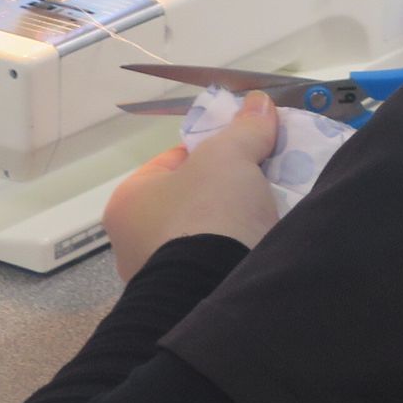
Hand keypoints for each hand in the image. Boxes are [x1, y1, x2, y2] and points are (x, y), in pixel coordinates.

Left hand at [104, 91, 282, 280]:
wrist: (215, 291)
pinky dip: (240, 251)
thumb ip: (244, 128)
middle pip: (195, 197)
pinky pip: (219, 262)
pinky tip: (266, 242)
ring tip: (273, 212)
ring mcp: (160, 275)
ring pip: (208, 232)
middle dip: (231, 187)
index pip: (175, 160)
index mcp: (128, 201)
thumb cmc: (206, 214)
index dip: (215, 149)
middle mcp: (133, 240)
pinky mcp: (187, 299)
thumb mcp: (229, 156)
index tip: (247, 151)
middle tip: (265, 179)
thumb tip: (258, 102)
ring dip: (238, 223)